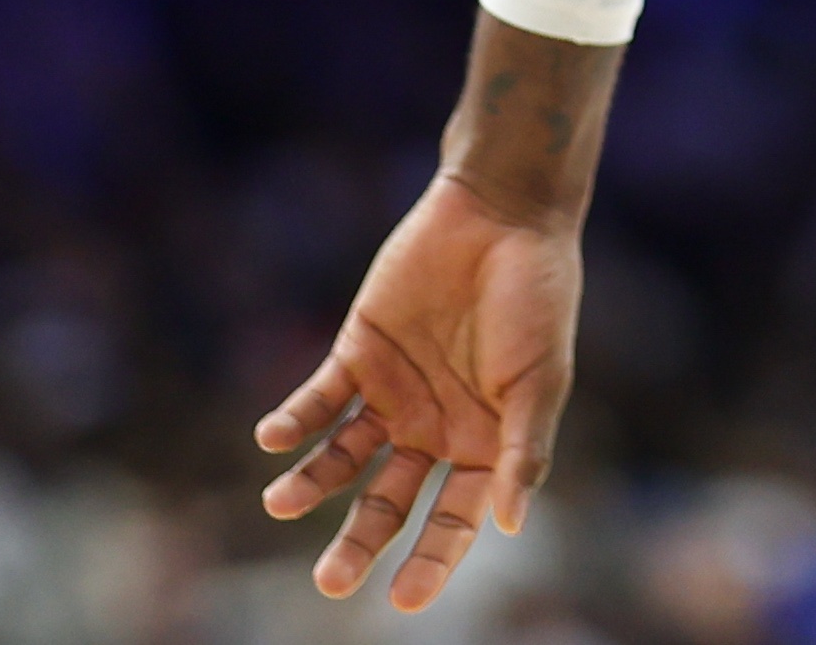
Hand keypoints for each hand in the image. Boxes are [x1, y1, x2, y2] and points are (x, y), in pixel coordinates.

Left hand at [254, 169, 581, 610]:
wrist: (503, 213)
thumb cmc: (537, 297)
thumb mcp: (540, 379)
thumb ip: (523, 449)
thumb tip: (509, 525)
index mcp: (483, 443)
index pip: (453, 519)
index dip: (432, 561)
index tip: (405, 601)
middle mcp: (433, 428)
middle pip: (388, 503)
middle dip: (359, 543)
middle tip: (331, 581)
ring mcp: (392, 392)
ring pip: (343, 459)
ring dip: (310, 484)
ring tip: (279, 503)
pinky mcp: (359, 350)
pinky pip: (319, 399)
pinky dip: (295, 421)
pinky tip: (274, 439)